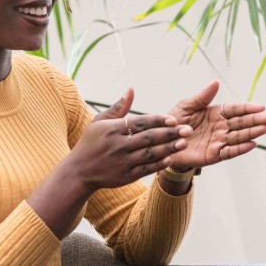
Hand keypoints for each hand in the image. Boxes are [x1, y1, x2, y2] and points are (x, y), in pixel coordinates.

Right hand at [63, 89, 192, 190]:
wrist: (78, 172)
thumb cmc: (90, 142)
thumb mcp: (99, 122)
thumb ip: (119, 107)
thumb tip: (131, 89)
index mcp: (112, 129)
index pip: (140, 122)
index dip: (158, 120)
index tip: (174, 119)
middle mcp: (118, 145)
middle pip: (148, 138)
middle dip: (170, 133)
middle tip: (187, 129)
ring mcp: (122, 162)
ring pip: (150, 154)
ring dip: (168, 148)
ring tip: (184, 143)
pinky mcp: (125, 176)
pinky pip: (146, 170)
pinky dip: (159, 164)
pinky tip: (171, 158)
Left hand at [166, 80, 265, 169]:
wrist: (163, 142)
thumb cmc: (175, 121)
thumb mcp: (187, 105)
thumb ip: (202, 96)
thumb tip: (216, 82)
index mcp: (216, 113)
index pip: (236, 110)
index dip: (248, 108)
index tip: (261, 106)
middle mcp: (221, 127)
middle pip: (242, 123)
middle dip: (256, 120)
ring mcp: (218, 141)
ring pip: (239, 136)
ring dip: (252, 133)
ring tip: (265, 129)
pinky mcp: (213, 155)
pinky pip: (229, 151)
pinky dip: (240, 148)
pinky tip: (252, 144)